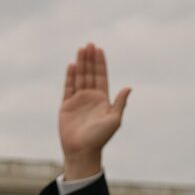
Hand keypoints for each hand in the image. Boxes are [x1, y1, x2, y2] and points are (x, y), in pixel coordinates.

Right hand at [59, 42, 130, 178]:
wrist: (82, 151)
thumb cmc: (100, 138)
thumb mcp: (114, 120)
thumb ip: (120, 103)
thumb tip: (128, 87)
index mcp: (103, 100)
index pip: (101, 77)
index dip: (100, 63)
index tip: (99, 49)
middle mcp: (90, 97)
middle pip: (90, 74)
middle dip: (90, 59)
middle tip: (89, 44)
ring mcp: (78, 100)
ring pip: (79, 78)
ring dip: (80, 64)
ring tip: (81, 49)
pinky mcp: (66, 106)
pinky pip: (68, 87)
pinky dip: (70, 76)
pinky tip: (72, 65)